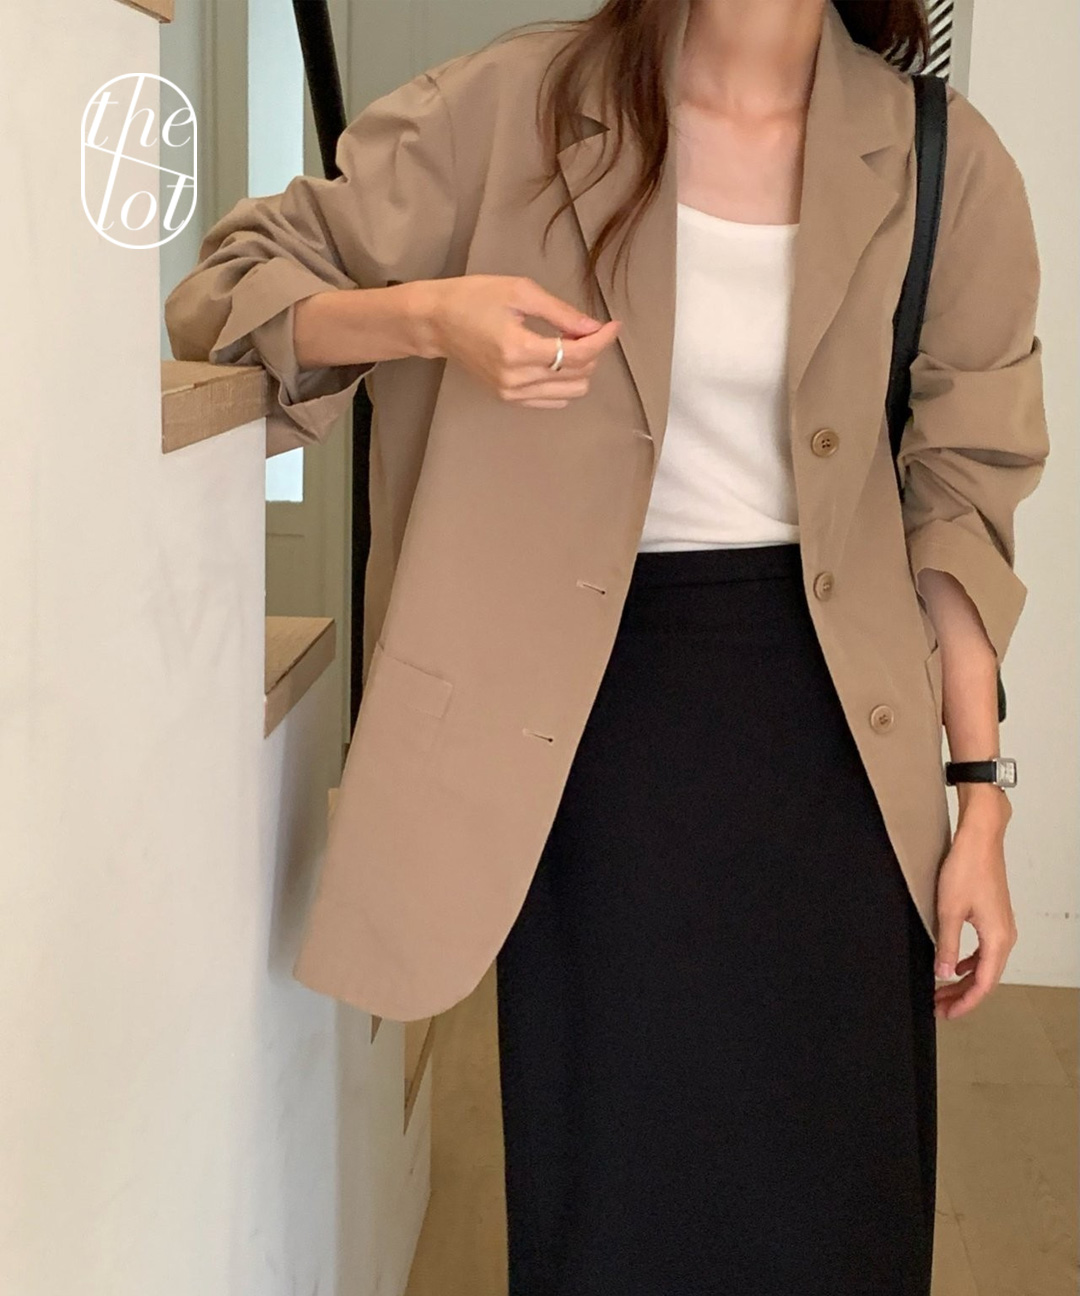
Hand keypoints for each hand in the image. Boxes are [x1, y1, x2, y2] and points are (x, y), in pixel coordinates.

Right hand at [423, 275, 621, 407]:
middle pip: (578, 376)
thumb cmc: (474, 298)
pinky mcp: (508, 399)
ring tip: (567, 344)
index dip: (602, 340)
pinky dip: (563, 383)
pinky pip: (552, 401)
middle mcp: (516, 378)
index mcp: (518, 349)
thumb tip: (595, 328)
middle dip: (591, 352)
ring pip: (570, 392)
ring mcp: (511, 393)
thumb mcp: (520, 292)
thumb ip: (561, 313)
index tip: (613, 325)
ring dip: (579, 369)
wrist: (437, 322)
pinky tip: (555, 361)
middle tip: (582, 329)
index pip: (577, 355)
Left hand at [933, 797, 1016, 1020]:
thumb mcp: (949, 910)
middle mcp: (1005, 936)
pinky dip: (968, 962)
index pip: (982, 984)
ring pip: (984, 965)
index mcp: (997, 939)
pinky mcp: (995, 917)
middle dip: (961, 995)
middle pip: (985, 978)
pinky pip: (984, 950)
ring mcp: (1002, 926)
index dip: (964, 1003)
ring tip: (941, 990)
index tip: (945, 1014)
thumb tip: (943, 973)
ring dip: (963, 979)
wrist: (980, 839)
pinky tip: (953, 963)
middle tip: (938, 1007)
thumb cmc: (966, 868)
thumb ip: (946, 944)